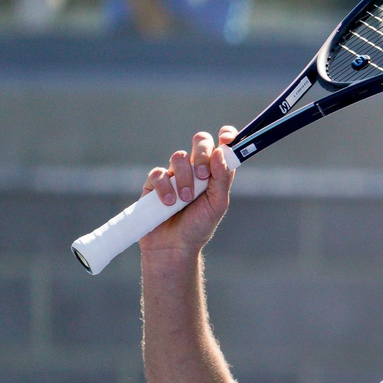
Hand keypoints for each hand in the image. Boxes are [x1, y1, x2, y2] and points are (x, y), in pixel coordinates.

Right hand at [138, 126, 237, 262]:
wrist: (173, 247)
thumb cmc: (198, 226)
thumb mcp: (217, 205)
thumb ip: (222, 178)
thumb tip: (221, 152)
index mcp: (214, 172)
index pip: (222, 145)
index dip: (227, 135)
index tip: (228, 138)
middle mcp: (195, 169)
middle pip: (200, 141)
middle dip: (202, 154)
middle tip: (202, 175)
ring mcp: (174, 174)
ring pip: (179, 157)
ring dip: (184, 178)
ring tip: (184, 200)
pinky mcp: (154, 183)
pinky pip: (158, 173)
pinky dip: (164, 187)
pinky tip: (168, 203)